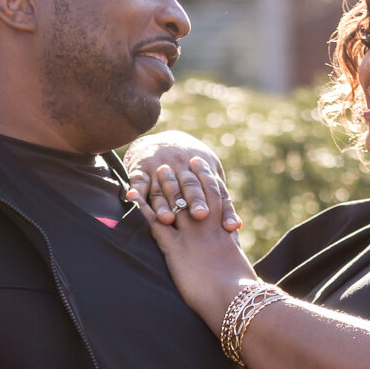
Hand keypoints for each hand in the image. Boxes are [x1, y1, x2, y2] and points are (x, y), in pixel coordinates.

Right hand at [123, 133, 240, 231]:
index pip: (214, 191)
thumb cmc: (192, 167)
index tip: (229, 227)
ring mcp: (161, 168)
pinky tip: (132, 197)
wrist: (164, 140)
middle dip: (195, 200)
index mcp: (203, 171)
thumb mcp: (210, 176)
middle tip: (200, 215)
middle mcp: (183, 167)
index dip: (222, 208)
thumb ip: (220, 201)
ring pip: (163, 188)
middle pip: (189, 186)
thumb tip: (237, 228)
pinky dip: (135, 189)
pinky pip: (138, 180)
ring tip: (167, 219)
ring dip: (164, 204)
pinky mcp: (141, 169)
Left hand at [142, 158, 261, 326]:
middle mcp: (206, 226)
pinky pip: (156, 223)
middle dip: (182, 176)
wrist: (234, 298)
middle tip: (172, 164)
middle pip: (193, 192)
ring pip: (176, 202)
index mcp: (222, 228)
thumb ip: (231, 245)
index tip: (199, 163)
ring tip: (157, 172)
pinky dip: (145, 209)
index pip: (214, 194)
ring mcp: (190, 235)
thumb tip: (232, 240)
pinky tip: (136, 198)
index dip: (206, 177)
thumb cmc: (239, 288)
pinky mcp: (175, 249)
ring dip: (164, 186)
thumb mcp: (236, 259)